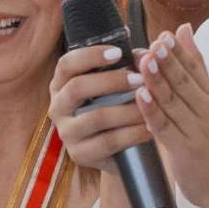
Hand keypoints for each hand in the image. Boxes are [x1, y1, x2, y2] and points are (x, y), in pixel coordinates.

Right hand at [48, 43, 147, 170]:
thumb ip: (125, 68)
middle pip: (77, 88)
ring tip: (150, 103)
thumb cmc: (114, 108)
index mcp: (61, 85)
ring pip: (96, 117)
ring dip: (127, 109)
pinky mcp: (80, 154)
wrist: (115, 151)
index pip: (66, 64)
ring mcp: (67, 133)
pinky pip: (108, 142)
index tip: (119, 52)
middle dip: (112, 81)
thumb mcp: (113, 87)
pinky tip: (150, 127)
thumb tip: (143, 55)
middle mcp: (58, 108)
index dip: (90, 56)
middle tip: (140, 79)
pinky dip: (132, 133)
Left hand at [134, 26, 208, 207]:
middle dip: (167, 60)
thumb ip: (195, 67)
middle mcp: (204, 110)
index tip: (164, 34)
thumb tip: (183, 29)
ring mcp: (195, 129)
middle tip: (153, 41)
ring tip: (143, 60)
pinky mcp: (183, 150)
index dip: (179, 51)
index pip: (194, 68)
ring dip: (157, 79)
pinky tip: (140, 96)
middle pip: (184, 81)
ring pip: (173, 100)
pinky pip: (164, 127)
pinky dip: (152, 111)